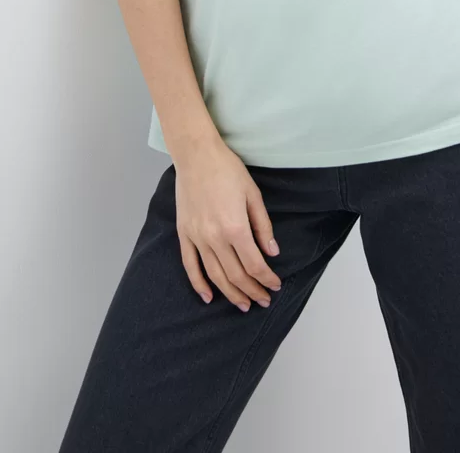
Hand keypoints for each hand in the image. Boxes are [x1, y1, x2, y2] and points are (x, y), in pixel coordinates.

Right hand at [173, 138, 282, 310]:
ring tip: (243, 304)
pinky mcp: (184, 234)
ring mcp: (197, 238)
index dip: (266, 279)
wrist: (196, 155)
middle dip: (252, 291)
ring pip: (215, 275)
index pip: (254, 265)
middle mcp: (215, 238)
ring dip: (231, 293)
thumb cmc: (227, 170)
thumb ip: (263, 226)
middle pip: (236, 275)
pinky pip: (190, 265)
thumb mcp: (253, 195)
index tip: (275, 286)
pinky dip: (199, 284)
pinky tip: (208, 296)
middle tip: (263, 300)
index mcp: (235, 227)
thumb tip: (272, 253)